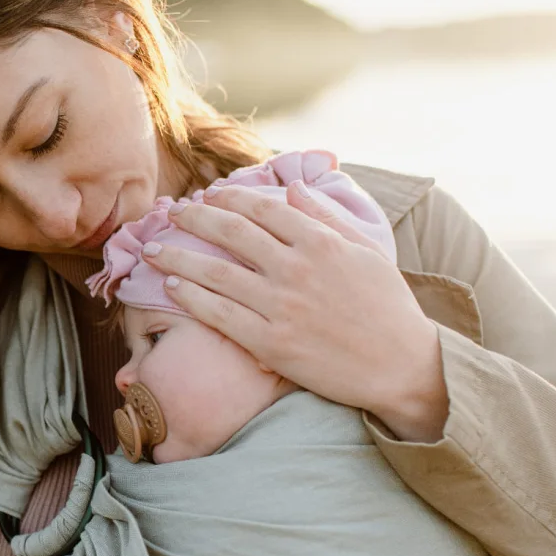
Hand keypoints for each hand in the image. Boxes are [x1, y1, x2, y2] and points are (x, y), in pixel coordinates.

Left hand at [143, 181, 449, 441]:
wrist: (401, 366)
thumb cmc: (388, 307)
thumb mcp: (366, 251)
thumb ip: (326, 218)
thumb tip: (292, 189)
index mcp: (321, 241)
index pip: (263, 208)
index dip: (230, 198)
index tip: (209, 194)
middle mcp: (296, 269)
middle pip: (231, 232)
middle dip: (195, 218)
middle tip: (172, 213)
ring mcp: (281, 307)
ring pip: (216, 273)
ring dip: (178, 257)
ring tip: (154, 250)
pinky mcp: (270, 343)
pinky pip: (219, 315)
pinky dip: (191, 298)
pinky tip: (172, 287)